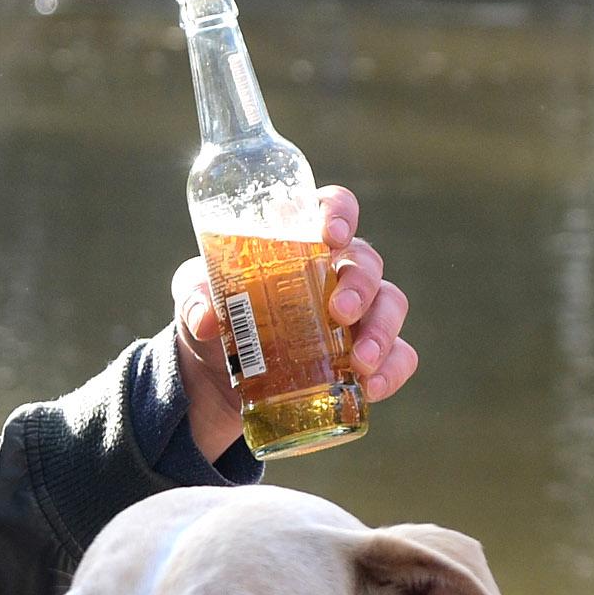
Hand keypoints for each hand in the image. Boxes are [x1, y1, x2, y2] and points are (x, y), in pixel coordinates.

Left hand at [174, 184, 417, 462]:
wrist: (217, 378)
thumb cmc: (216, 317)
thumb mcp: (194, 299)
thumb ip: (195, 297)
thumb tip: (208, 318)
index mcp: (302, 241)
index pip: (333, 208)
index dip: (340, 212)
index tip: (331, 235)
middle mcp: (337, 270)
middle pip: (367, 261)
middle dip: (360, 285)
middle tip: (339, 312)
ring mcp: (358, 313)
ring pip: (391, 304)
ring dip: (382, 330)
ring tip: (361, 362)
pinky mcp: (365, 355)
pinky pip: (399, 354)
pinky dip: (392, 369)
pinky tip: (372, 387)